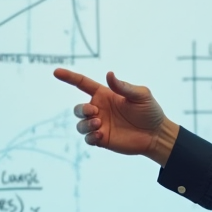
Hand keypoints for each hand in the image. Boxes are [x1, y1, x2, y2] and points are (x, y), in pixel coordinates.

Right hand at [52, 69, 178, 164]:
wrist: (156, 134)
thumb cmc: (150, 111)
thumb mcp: (141, 95)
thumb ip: (124, 87)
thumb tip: (109, 74)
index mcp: (105, 95)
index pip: (82, 84)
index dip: (69, 77)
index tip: (56, 72)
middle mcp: (99, 109)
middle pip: (78, 108)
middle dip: (81, 110)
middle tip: (95, 112)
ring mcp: (100, 125)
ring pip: (80, 124)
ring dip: (85, 124)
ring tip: (99, 125)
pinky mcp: (102, 139)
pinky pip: (87, 138)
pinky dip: (90, 136)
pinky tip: (101, 135)